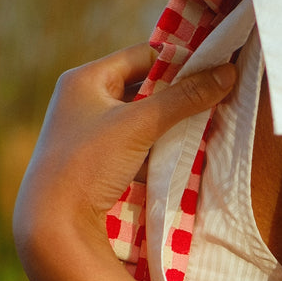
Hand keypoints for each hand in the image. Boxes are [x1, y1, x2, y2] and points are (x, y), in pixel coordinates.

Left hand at [13, 44, 236, 251]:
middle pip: (142, 88)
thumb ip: (184, 98)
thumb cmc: (89, 164)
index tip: (210, 75)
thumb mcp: (140, 125)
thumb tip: (227, 72)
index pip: (142, 56)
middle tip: (210, 104)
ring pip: (140, 120)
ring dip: (167, 126)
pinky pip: (133, 146)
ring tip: (198, 131)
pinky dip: (154, 149)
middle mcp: (82, 101)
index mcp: (84, 79)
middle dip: (175, 98)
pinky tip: (175, 158)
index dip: (177, 63)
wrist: (54, 224)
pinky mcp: (94, 164)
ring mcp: (87, 134)